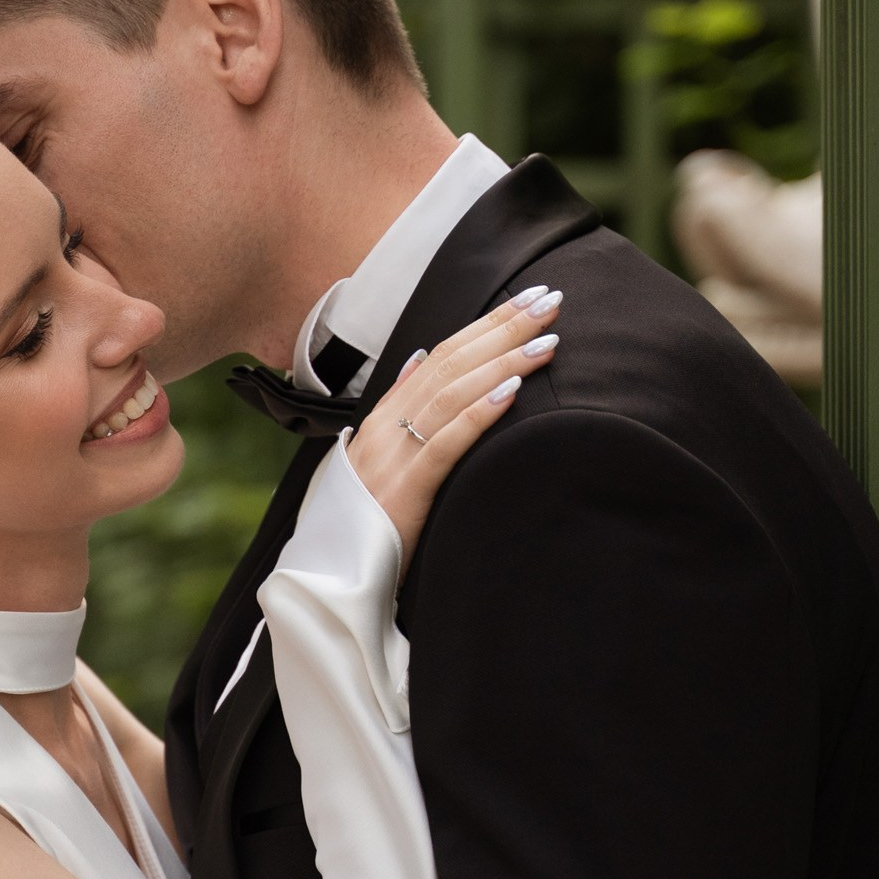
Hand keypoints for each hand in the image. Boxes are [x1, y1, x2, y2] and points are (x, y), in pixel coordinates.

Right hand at [346, 288, 561, 553]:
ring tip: (546, 338)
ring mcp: (392, 456)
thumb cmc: (362, 526)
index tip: (527, 301)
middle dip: (503, 327)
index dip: (485, 325)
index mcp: (382, 419)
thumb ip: (396, 412)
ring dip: (504, 361)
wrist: (328, 578)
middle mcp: (385, 428)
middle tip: (549, 299)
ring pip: (452, 393)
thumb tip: (417, 361)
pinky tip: (513, 390)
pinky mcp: (404, 491)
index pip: (440, 356)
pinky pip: (446, 443)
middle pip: (451, 362)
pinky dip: (480, 413)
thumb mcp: (376, 460)